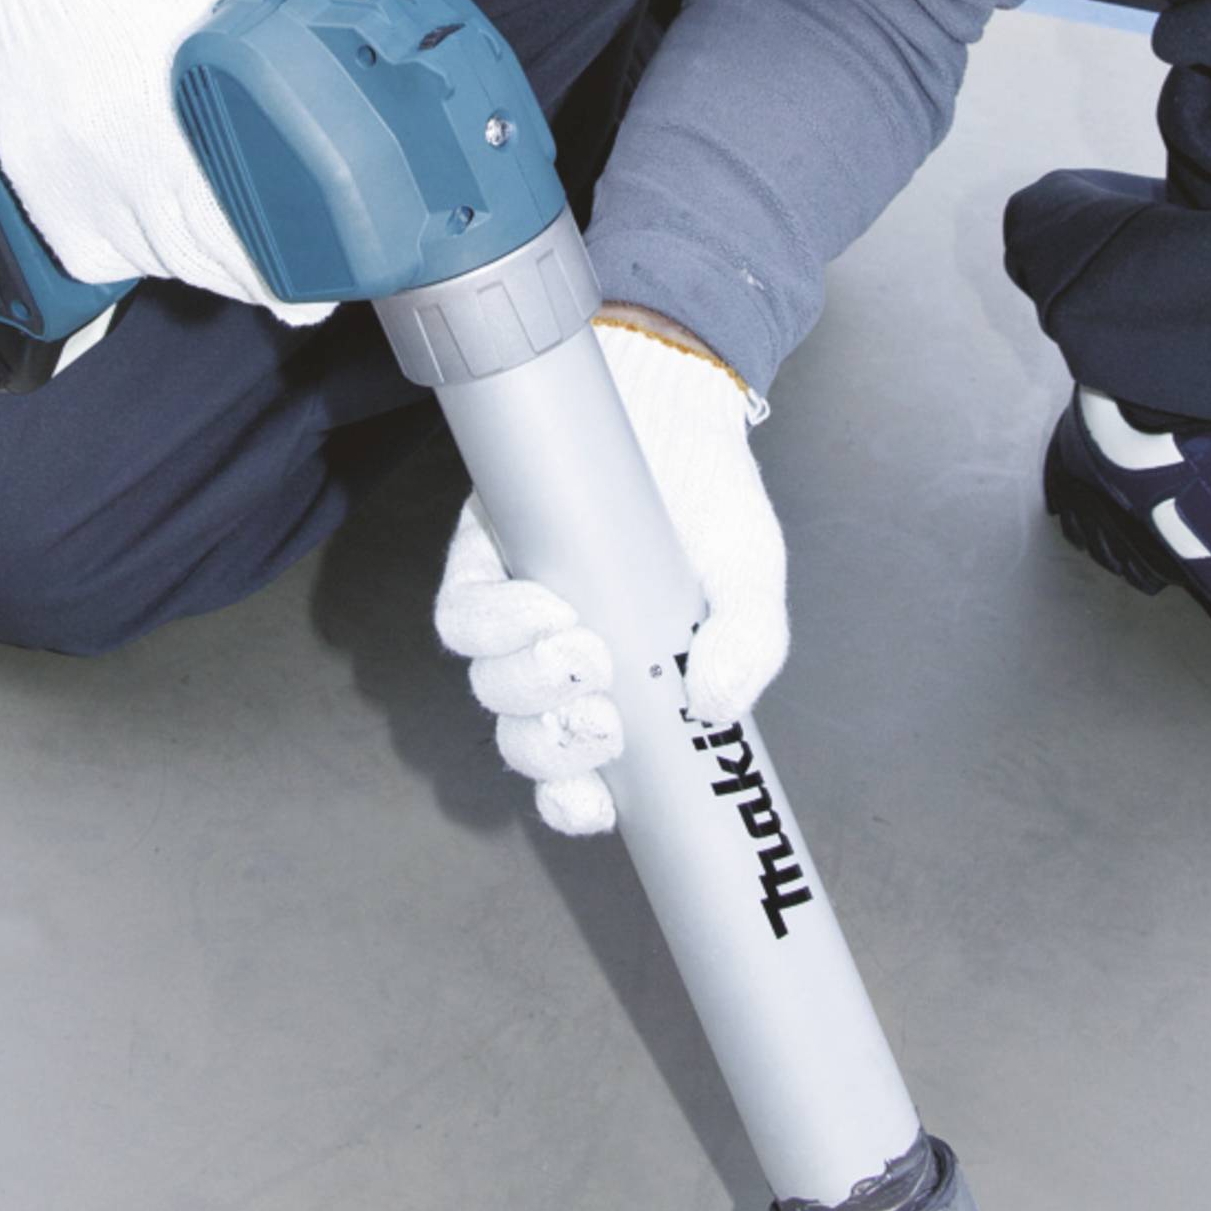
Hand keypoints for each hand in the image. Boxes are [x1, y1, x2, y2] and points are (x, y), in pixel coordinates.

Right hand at [0, 0, 328, 322]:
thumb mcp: (241, 15)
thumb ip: (282, 77)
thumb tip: (344, 127)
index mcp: (184, 120)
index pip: (241, 239)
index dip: (283, 281)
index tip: (310, 299)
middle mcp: (120, 160)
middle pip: (196, 261)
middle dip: (246, 280)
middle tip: (283, 290)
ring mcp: (71, 173)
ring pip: (146, 259)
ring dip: (189, 261)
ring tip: (220, 247)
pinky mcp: (35, 174)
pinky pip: (90, 247)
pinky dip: (125, 250)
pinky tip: (147, 228)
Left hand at [434, 316, 787, 836]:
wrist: (669, 407)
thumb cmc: (709, 506)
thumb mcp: (748, 580)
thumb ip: (746, 646)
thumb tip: (718, 707)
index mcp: (619, 693)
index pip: (575, 776)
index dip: (571, 804)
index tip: (593, 803)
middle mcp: (556, 666)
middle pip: (521, 740)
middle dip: (552, 745)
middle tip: (601, 717)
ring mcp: (514, 617)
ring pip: (488, 686)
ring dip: (528, 686)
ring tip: (584, 649)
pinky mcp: (479, 561)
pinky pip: (462, 616)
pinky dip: (497, 626)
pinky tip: (543, 606)